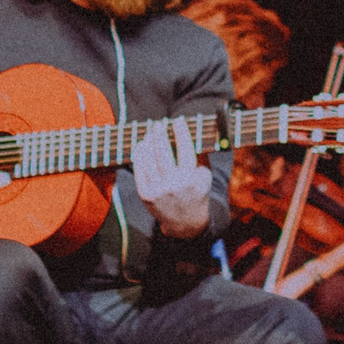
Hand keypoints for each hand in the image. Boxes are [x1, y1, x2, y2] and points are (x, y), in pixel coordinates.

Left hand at [132, 117, 210, 240]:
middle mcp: (173, 186)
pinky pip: (139, 171)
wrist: (186, 223)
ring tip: (150, 134)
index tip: (178, 120)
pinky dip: (139, 156)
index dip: (181, 132)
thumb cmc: (196, 192)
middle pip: (163, 153)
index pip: (185, 149)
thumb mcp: (204, 177)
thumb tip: (187, 133)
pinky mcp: (145, 196)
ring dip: (148, 143)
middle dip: (160, 134)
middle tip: (159, 124)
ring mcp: (157, 191)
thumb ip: (198, 157)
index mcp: (191, 180)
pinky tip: (141, 146)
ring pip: (148, 160)